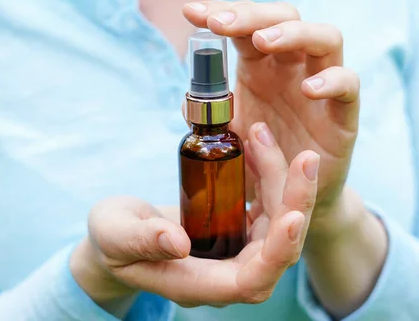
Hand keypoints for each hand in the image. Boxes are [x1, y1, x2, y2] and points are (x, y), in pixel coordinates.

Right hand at [71, 125, 319, 307]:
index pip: (251, 279)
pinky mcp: (238, 227)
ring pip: (278, 222)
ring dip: (284, 182)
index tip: (294, 216)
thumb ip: (143, 240)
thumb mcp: (116, 235)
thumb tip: (178, 242)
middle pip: (278, 248)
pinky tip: (258, 144)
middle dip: (296, 203)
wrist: (119, 233)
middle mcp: (228, 271)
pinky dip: (267, 175)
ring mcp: (237, 249)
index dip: (277, 252)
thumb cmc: (112, 238)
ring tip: (266, 136)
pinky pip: (266, 205)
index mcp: (200, 283)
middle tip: (305, 160)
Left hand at [183, 1, 358, 228]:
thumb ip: (209, 117)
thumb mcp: (227, 137)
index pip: (247, 24)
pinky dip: (332, 81)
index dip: (222, 12)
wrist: (291, 202)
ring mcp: (322, 86)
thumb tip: (188, 101)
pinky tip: (308, 90)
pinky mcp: (344, 114)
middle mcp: (293, 68)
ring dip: (293, 32)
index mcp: (261, 66)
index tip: (191, 13)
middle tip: (221, 24)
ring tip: (262, 42)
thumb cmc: (260, 160)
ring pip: (325, 37)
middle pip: (285, 17)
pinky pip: (349, 85)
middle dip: (252, 14)